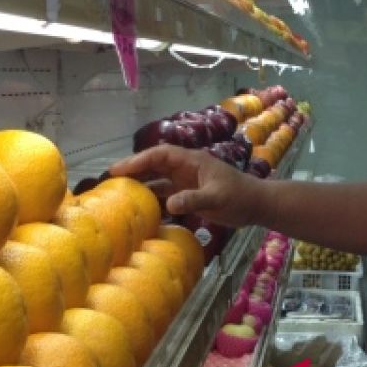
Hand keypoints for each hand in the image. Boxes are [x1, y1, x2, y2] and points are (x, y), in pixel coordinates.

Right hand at [109, 145, 267, 226]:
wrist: (256, 205)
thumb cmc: (239, 197)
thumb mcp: (217, 198)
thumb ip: (195, 200)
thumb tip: (171, 204)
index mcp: (191, 161)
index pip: (160, 155)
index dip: (138, 160)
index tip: (119, 169)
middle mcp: (185, 169)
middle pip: (154, 166)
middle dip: (134, 171)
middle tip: (111, 182)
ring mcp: (186, 182)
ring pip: (158, 180)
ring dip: (142, 186)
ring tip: (120, 196)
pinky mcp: (189, 195)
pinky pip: (166, 195)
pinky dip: (154, 201)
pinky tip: (142, 211)